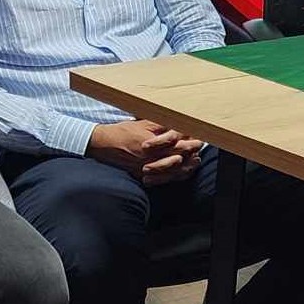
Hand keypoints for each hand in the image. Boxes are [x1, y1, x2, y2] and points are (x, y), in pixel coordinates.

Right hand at [86, 120, 203, 180]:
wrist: (104, 145)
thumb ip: (161, 125)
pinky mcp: (143, 175)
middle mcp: (152, 158)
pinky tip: (181, 172)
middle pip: (178, 158)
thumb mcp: (143, 123)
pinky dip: (174, 176)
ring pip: (172, 172)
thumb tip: (179, 123)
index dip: (189, 141)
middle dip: (191, 153)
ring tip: (195, 161)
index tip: (197, 136)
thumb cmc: (123, 131)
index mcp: (153, 144)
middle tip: (199, 148)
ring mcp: (147, 169)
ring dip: (186, 167)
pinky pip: (162, 179)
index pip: (177, 144)